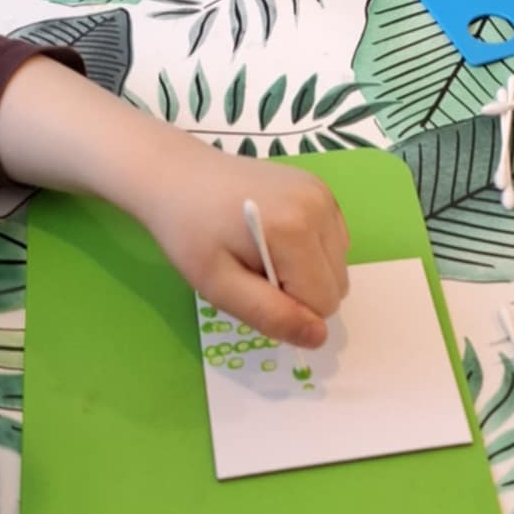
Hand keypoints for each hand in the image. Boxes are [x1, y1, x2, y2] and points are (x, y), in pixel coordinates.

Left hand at [138, 140, 349, 346]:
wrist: (176, 175)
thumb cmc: (189, 233)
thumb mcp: (218, 286)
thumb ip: (270, 315)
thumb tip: (319, 338)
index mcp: (295, 230)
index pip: (323, 304)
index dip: (287, 309)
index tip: (250, 286)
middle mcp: (319, 206)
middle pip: (336, 285)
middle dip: (299, 292)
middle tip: (251, 270)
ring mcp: (323, 194)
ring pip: (337, 266)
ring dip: (306, 273)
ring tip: (261, 251)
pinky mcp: (320, 189)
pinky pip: (334, 242)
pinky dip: (310, 252)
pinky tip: (274, 235)